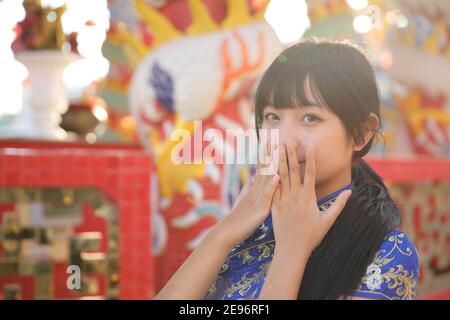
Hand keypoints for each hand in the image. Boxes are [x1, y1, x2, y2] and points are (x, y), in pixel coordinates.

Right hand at [210, 141, 279, 247]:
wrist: (227, 232)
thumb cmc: (238, 217)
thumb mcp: (244, 198)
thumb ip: (249, 186)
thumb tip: (251, 174)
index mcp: (255, 186)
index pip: (262, 165)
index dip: (266, 151)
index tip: (271, 137)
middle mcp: (256, 188)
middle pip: (264, 166)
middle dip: (270, 150)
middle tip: (275, 134)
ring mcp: (257, 197)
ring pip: (266, 177)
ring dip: (273, 162)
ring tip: (279, 149)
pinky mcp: (259, 208)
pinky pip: (267, 196)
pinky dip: (271, 186)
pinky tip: (277, 177)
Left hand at [271, 140, 351, 254]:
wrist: (292, 248)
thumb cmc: (312, 236)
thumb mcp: (328, 220)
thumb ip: (339, 205)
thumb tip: (350, 191)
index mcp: (308, 197)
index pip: (310, 173)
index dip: (310, 158)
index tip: (309, 145)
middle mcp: (295, 196)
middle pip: (293, 170)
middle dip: (291, 154)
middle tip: (289, 139)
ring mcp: (283, 199)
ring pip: (280, 176)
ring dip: (279, 161)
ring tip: (277, 147)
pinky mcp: (274, 205)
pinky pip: (271, 187)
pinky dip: (269, 176)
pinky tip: (267, 167)